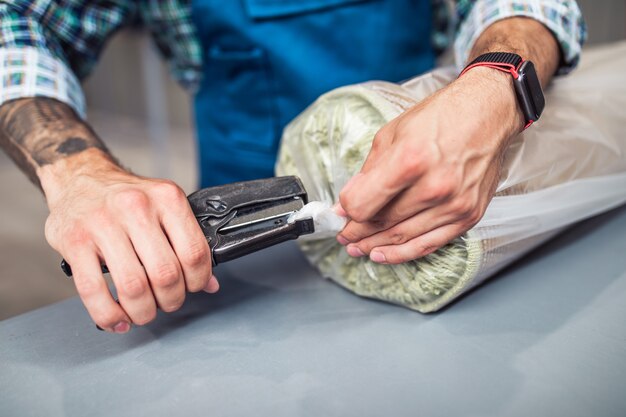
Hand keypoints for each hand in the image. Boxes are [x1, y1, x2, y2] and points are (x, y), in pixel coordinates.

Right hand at [41, 150, 217, 332]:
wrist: (80, 178)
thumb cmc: (127, 198)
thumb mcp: (165, 207)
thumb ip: (188, 242)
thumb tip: (210, 283)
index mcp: (166, 198)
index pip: (195, 253)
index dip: (198, 281)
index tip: (193, 288)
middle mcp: (136, 207)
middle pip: (166, 274)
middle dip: (171, 300)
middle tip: (167, 302)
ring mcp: (102, 224)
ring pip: (133, 286)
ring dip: (143, 311)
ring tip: (144, 312)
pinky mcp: (74, 241)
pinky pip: (93, 290)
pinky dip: (109, 315)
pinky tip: (118, 319)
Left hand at [337, 67, 523, 263]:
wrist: (487, 113)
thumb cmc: (440, 118)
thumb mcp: (392, 133)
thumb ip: (369, 171)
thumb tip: (349, 200)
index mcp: (410, 160)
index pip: (364, 204)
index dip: (347, 212)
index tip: (340, 213)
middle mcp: (435, 186)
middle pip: (382, 222)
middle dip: (357, 232)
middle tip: (344, 235)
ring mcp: (454, 204)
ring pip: (403, 237)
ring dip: (375, 246)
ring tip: (357, 248)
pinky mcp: (468, 215)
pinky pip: (429, 245)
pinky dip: (402, 254)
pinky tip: (382, 255)